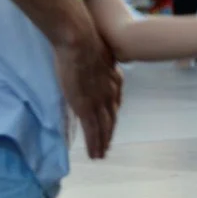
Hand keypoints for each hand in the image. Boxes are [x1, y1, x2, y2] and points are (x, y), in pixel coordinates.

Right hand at [54, 36, 121, 159]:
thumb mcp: (101, 54)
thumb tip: (99, 59)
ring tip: (101, 155)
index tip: (111, 123)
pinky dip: (94, 144)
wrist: (81, 42)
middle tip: (108, 146)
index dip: (112, 114)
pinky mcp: (86, 108)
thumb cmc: (87, 42)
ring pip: (104, 129)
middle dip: (110, 133)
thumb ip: (101, 62)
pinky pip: (92, 131)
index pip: (115, 102)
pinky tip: (95, 154)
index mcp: (114, 80)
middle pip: (112, 118)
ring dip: (103, 143)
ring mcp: (99, 102)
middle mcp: (110, 94)